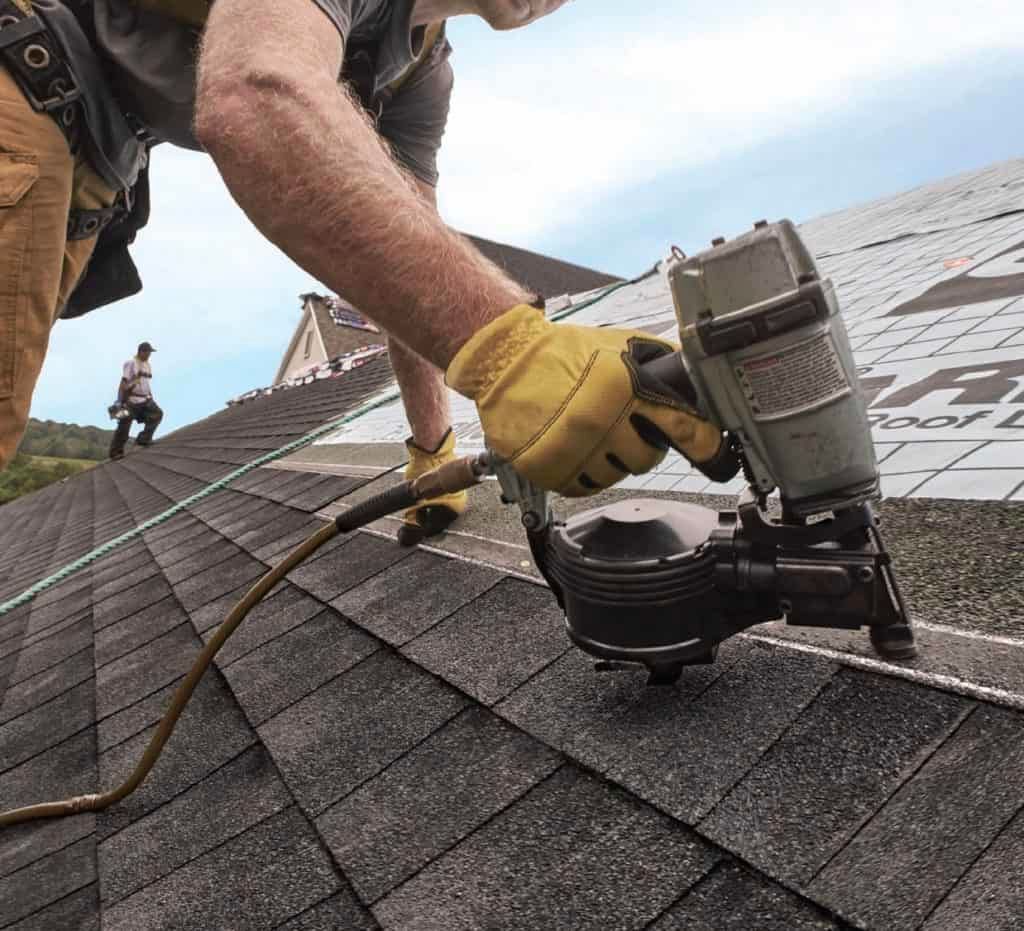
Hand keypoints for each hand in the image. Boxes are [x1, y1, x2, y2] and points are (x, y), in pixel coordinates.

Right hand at [446, 305, 727, 495]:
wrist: (504, 363)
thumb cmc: (561, 353)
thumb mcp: (618, 345)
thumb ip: (659, 363)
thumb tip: (695, 385)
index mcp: (624, 388)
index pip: (682, 429)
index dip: (706, 447)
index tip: (716, 456)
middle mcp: (600, 421)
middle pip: (646, 459)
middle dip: (642, 446)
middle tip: (625, 430)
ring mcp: (573, 449)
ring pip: (614, 477)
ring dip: (610, 461)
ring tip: (593, 436)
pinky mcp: (548, 469)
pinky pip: (583, 488)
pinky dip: (583, 474)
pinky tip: (575, 450)